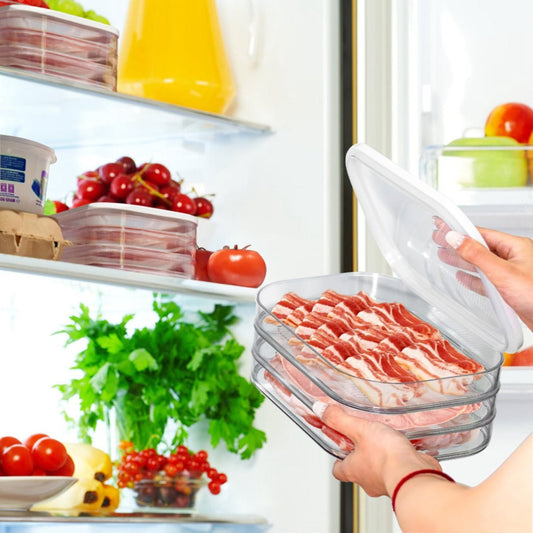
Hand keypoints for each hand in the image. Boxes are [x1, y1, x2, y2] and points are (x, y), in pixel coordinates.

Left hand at [314, 402, 440, 496]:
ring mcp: (387, 483)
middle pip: (359, 470)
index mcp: (353, 469)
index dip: (337, 459)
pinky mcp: (404, 481)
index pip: (338, 470)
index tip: (339, 447)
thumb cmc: (387, 457)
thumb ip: (339, 420)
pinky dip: (400, 461)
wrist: (415, 474)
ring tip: (387, 441)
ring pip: (380, 470)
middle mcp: (368, 481)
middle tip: (365, 440)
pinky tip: (405, 449)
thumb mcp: (359, 430)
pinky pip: (399, 470)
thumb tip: (319, 409)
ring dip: (382, 458)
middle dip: (362, 456)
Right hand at [443, 226, 532, 330]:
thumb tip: (455, 238)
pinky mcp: (510, 290)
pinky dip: (472, 279)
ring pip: (482, 264)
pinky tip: (463, 277)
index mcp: (516, 247)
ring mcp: (512, 274)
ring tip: (444, 256)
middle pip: (479, 247)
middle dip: (458, 244)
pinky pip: (487, 281)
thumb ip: (476, 255)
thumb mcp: (503, 272)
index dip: (459, 230)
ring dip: (462, 261)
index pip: (481, 234)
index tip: (442, 226)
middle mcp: (514, 258)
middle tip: (438, 239)